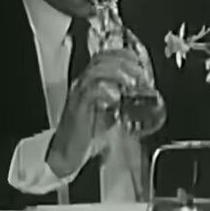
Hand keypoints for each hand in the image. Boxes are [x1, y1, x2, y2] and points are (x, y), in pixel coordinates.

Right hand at [47, 48, 150, 177]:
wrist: (67, 154)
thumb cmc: (87, 136)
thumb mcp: (110, 114)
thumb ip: (123, 103)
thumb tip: (142, 99)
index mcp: (89, 83)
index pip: (105, 57)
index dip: (124, 56)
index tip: (141, 65)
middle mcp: (82, 84)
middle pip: (101, 59)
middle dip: (125, 64)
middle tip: (141, 75)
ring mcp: (79, 94)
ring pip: (96, 71)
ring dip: (118, 73)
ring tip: (132, 83)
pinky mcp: (78, 107)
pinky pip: (91, 91)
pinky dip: (106, 91)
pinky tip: (117, 97)